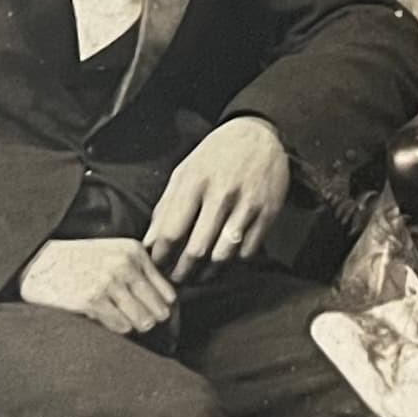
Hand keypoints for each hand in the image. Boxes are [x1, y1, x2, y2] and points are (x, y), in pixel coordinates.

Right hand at [14, 237, 177, 337]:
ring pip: (143, 322)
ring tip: (115, 318)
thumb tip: (167, 305)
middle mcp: (125, 264)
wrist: (36, 262)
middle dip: (148, 320)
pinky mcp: (92, 299)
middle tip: (130, 320)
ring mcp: (109, 282)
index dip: (160, 308)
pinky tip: (100, 318)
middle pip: (159, 311)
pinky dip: (114, 328)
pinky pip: (122, 327)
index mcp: (134, 251)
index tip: (147, 313)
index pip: (169, 293)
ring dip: (131, 326)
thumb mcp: (112, 254)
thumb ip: (139, 272)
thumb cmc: (75, 261)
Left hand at [146, 115, 292, 278]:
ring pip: (224, 255)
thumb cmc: (215, 156)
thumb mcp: (184, 172)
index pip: (172, 232)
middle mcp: (221, 193)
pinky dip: (233, 263)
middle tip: (176, 280)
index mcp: (194, 182)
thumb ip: (166, 207)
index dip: (161, 257)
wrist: (258, 136)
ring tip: (198, 277)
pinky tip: (223, 262)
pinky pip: (248, 252)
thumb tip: (149, 243)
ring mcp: (247, 204)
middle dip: (182, 272)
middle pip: (197, 249)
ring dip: (208, 274)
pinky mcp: (268, 212)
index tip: (156, 267)